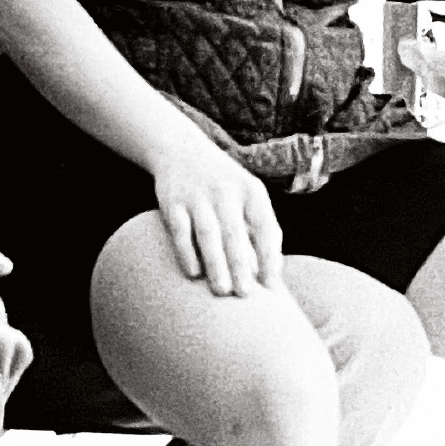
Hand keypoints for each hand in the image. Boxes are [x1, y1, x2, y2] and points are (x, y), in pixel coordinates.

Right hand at [148, 132, 282, 296]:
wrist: (182, 149)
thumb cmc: (224, 187)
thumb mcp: (247, 198)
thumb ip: (259, 233)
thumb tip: (271, 277)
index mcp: (252, 192)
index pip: (266, 227)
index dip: (270, 257)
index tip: (272, 286)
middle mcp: (226, 192)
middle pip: (236, 234)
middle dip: (242, 266)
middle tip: (245, 295)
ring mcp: (198, 196)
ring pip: (209, 234)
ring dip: (216, 264)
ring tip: (222, 291)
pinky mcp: (172, 200)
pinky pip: (180, 230)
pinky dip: (186, 252)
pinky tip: (193, 274)